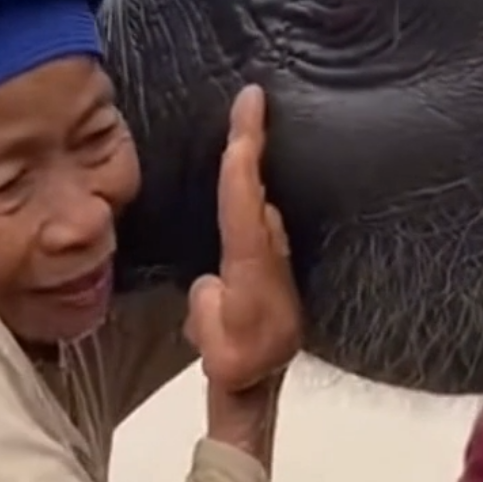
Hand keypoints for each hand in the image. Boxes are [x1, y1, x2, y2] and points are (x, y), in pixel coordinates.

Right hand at [184, 84, 301, 392]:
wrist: (258, 383)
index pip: (245, 197)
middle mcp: (271, 250)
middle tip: (251, 98)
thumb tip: (211, 280)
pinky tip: (246, 174)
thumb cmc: (234, 362)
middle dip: (253, 142)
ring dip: (255, 164)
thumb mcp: (211, 341)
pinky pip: (260, 215)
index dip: (244, 151)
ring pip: (262, 200)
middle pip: (258, 187)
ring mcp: (275, 255)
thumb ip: (207, 304)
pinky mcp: (270, 260)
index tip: (250, 108)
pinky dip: (253, 190)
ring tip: (247, 122)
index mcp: (253, 264)